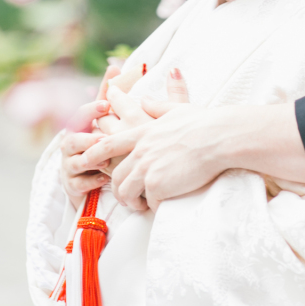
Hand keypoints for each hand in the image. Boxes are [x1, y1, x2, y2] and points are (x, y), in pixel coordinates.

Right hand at [58, 63, 119, 202]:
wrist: (89, 174)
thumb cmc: (99, 139)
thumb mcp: (104, 116)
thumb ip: (109, 92)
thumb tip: (115, 65)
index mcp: (79, 126)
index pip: (80, 115)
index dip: (91, 109)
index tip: (106, 104)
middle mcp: (70, 145)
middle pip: (72, 139)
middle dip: (87, 138)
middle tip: (103, 138)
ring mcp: (69, 165)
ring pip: (74, 162)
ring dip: (90, 160)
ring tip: (105, 160)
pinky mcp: (72, 184)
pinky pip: (78, 183)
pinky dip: (90, 181)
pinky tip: (103, 178)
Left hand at [82, 67, 191, 208]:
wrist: (219, 139)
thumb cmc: (205, 123)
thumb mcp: (178, 110)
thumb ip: (158, 107)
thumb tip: (146, 98)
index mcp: (143, 132)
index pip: (108, 144)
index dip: (93, 152)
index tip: (85, 160)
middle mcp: (140, 150)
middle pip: (116, 175)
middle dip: (118, 189)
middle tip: (126, 198)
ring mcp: (146, 168)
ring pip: (126, 192)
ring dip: (132, 202)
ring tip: (141, 206)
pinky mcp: (156, 185)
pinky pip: (148, 202)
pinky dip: (154, 206)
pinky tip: (162, 206)